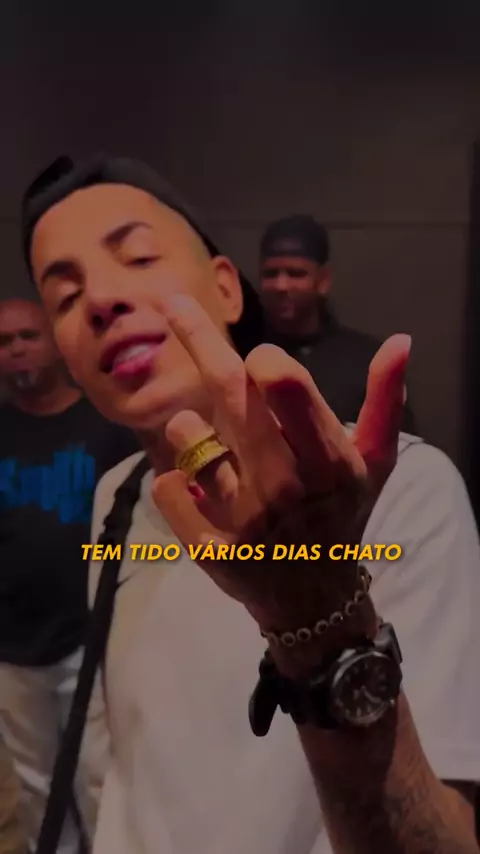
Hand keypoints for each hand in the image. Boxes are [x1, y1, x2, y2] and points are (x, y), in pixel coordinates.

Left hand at [153, 295, 409, 646]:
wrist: (314, 597)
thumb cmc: (342, 517)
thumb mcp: (375, 463)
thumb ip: (386, 400)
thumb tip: (400, 340)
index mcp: (328, 459)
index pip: (284, 384)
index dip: (264, 360)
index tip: (259, 361)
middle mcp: (284, 484)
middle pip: (228, 390)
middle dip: (198, 336)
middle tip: (175, 303)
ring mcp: (243, 518)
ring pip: (188, 435)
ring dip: (191, 431)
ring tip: (214, 449)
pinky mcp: (208, 548)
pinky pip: (165, 485)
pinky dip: (174, 480)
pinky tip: (198, 490)